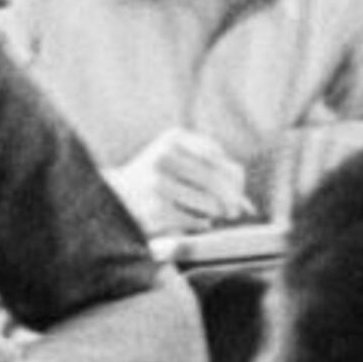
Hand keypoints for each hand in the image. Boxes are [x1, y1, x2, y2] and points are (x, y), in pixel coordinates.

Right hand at [116, 128, 252, 233]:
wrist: (115, 199)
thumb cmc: (159, 180)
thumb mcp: (182, 161)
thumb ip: (218, 174)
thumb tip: (248, 207)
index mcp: (174, 138)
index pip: (219, 157)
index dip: (235, 178)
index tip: (236, 189)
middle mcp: (165, 156)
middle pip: (220, 181)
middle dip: (232, 199)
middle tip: (233, 210)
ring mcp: (159, 183)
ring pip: (213, 204)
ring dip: (215, 213)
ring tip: (203, 211)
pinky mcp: (157, 210)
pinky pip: (198, 220)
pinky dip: (200, 223)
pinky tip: (187, 219)